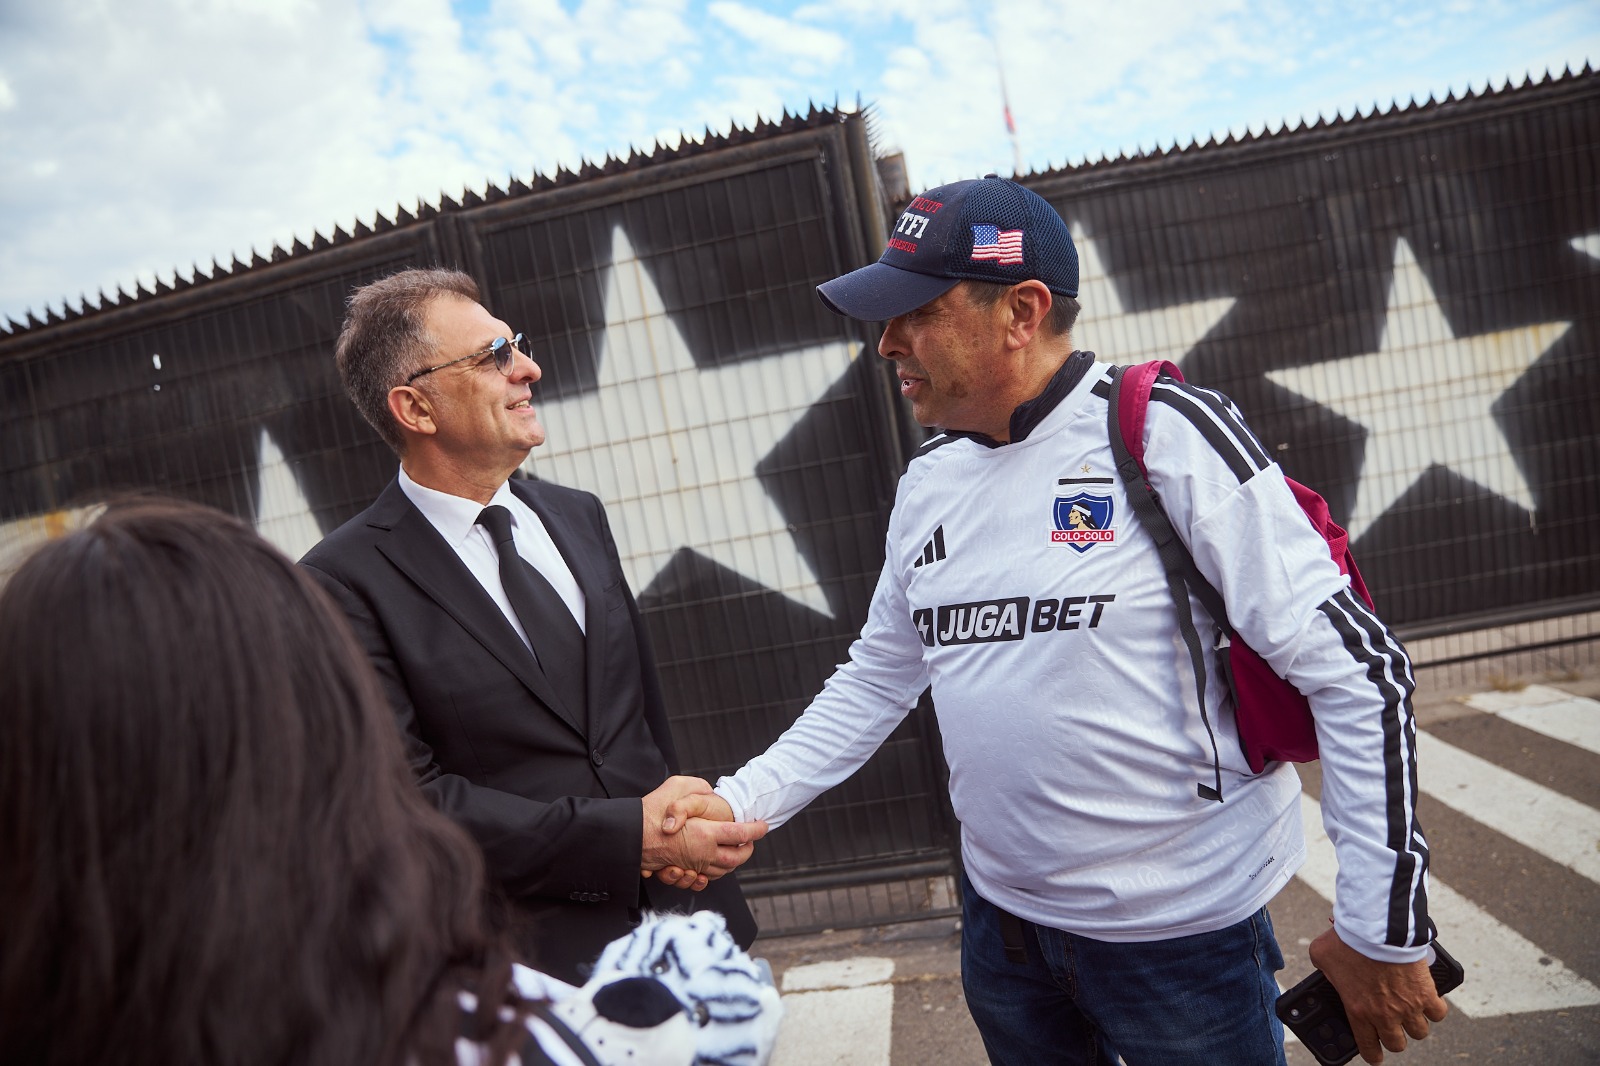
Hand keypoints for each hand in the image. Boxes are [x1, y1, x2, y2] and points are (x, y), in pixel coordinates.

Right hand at [641, 777, 766, 886]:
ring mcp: (694, 866)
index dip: (756, 829)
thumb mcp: (676, 787)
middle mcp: (704, 853)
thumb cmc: (650, 812)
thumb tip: (710, 791)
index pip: (742, 833)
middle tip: (751, 840)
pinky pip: (705, 880)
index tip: (763, 825)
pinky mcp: (683, 872)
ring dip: (734, 862)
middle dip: (748, 850)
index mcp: (706, 833)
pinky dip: (714, 875)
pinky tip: (714, 866)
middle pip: (738, 858)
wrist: (628, 837)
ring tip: (737, 851)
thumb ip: (697, 788)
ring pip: (723, 870)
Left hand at [1309, 927, 1447, 1062]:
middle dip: (1394, 1037)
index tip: (1376, 1055)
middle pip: (1397, 1043)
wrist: (1378, 929)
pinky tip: (1428, 1001)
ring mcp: (1408, 1006)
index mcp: (1358, 1011)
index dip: (1373, 1054)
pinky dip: (1434, 1009)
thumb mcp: (1322, 956)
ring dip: (1414, 1023)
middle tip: (1392, 1026)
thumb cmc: (1348, 940)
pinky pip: (1438, 1013)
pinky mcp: (1427, 993)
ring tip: (1409, 1012)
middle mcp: (1385, 1015)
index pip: (1368, 1048)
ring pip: (1419, 1032)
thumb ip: (1324, 971)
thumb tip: (1325, 970)